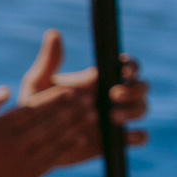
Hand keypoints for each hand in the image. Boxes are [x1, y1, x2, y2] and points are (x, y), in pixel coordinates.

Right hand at [0, 85, 94, 176]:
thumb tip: (6, 89)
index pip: (31, 109)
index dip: (53, 99)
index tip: (70, 90)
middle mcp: (10, 146)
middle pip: (48, 124)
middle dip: (71, 110)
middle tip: (91, 99)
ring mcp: (19, 164)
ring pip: (54, 142)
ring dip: (75, 127)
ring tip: (93, 115)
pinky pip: (51, 160)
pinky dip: (66, 148)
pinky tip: (80, 138)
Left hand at [16, 30, 150, 158]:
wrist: (33, 143)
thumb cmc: (35, 108)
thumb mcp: (39, 84)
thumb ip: (49, 61)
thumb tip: (53, 33)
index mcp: (100, 80)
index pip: (127, 67)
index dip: (131, 67)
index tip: (123, 71)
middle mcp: (114, 97)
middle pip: (141, 87)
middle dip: (134, 89)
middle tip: (114, 95)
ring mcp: (118, 118)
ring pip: (143, 108)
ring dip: (135, 110)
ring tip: (113, 117)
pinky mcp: (117, 140)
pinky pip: (140, 137)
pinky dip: (138, 136)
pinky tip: (123, 136)